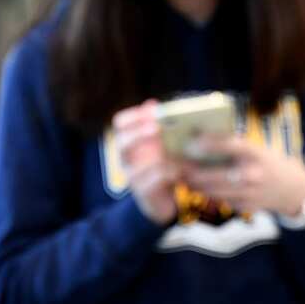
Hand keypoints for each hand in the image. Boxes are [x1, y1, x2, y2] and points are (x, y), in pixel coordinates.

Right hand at [113, 101, 179, 225]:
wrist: (165, 200)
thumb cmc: (165, 166)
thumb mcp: (164, 144)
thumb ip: (160, 125)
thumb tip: (153, 103)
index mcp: (130, 142)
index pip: (120, 123)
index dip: (134, 115)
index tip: (154, 110)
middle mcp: (126, 159)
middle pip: (123, 141)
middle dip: (140, 133)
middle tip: (158, 128)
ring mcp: (133, 177)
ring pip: (139, 165)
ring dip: (160, 157)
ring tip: (178, 151)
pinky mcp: (144, 193)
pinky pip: (154, 181)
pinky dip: (170, 173)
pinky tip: (184, 170)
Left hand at [181, 135, 304, 216]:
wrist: (295, 190)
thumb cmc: (271, 164)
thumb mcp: (260, 149)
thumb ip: (236, 146)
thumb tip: (203, 138)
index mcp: (257, 154)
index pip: (231, 145)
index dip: (209, 143)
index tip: (191, 141)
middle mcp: (253, 174)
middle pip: (214, 175)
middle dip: (193, 172)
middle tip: (177, 166)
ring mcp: (250, 193)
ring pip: (214, 191)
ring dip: (196, 185)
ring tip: (183, 177)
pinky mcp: (247, 207)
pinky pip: (221, 200)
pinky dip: (209, 194)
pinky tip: (200, 188)